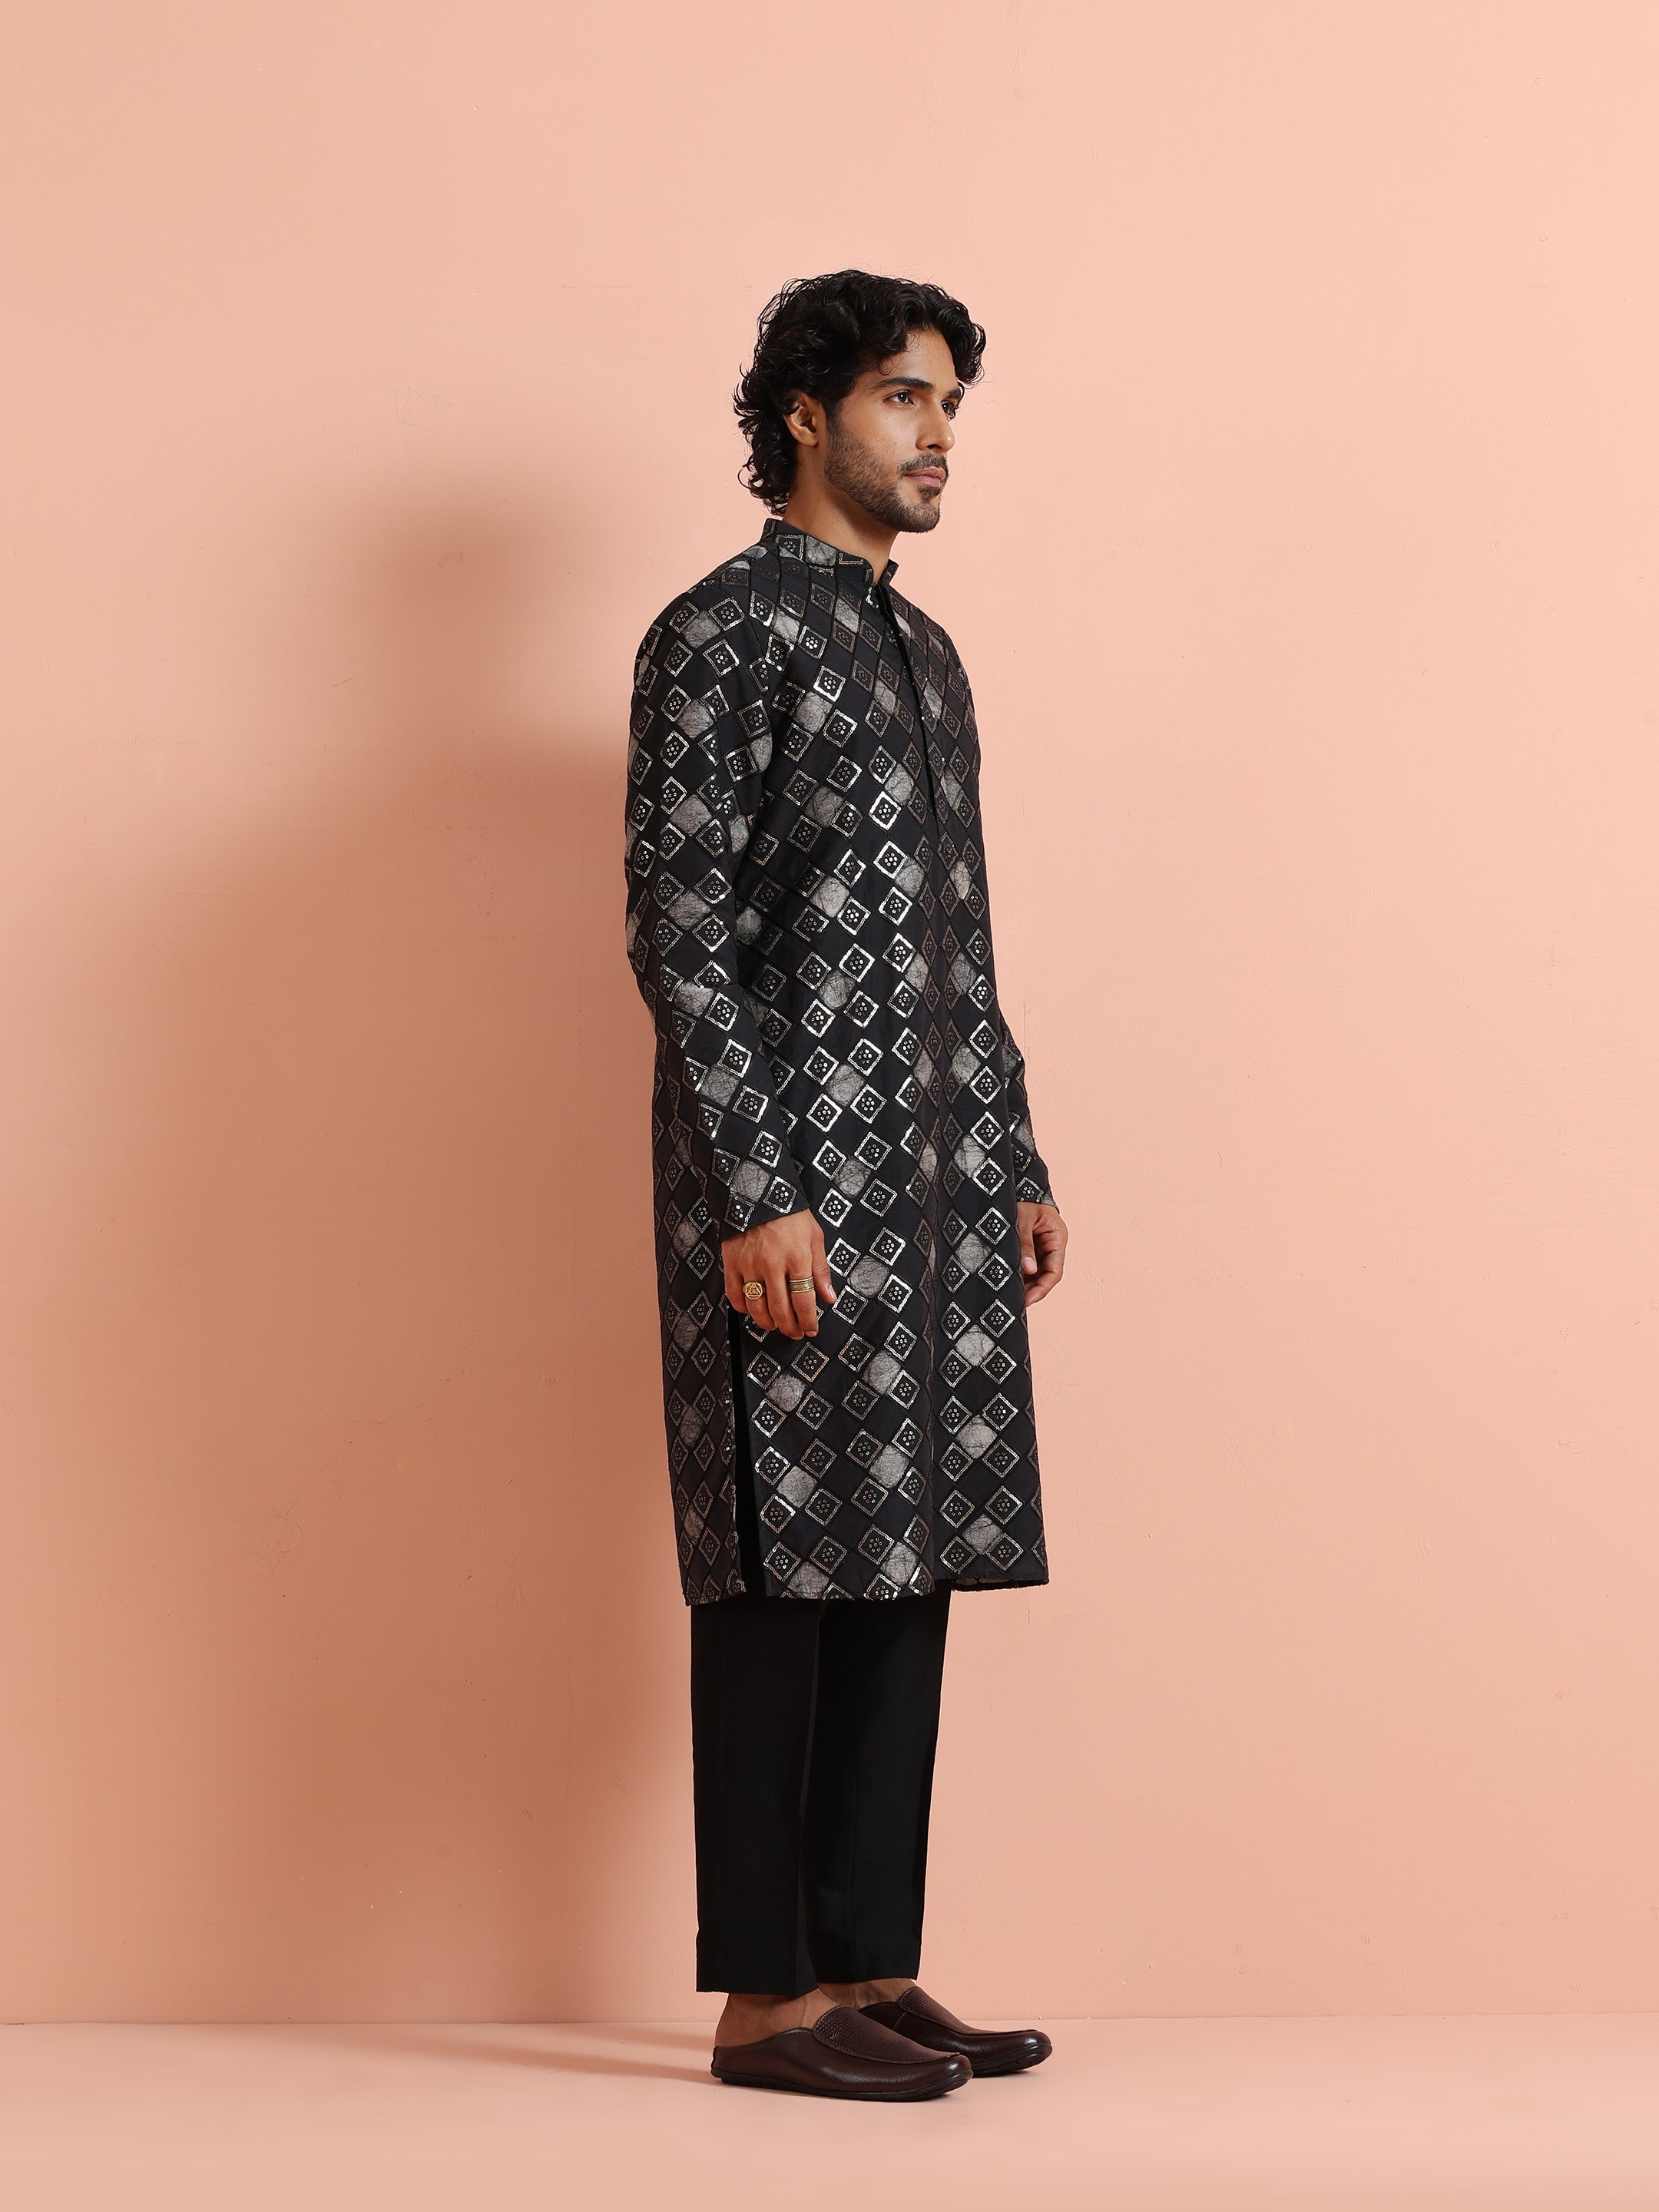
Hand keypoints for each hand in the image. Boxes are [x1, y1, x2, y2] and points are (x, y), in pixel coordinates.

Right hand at [723, 1208, 836, 1339]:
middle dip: (789, 1327)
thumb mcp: (814, 1236)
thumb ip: (821, 1269)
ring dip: (767, 1323)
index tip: (811, 1330)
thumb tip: (829, 1298)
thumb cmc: (790, 1215)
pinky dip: (744, 1309)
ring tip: (776, 1325)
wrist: (758, 1192)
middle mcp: (773, 1264)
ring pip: (757, 1307)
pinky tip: (753, 1310)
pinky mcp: (732, 1263)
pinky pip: (735, 1295)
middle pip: (780, 1309)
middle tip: (795, 1333)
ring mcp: (749, 1265)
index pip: (804, 1300)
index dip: (808, 1321)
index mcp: (797, 1257)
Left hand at [1017, 1200, 1065, 1307]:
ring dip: (1025, 1285)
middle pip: (1046, 1276)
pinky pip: (1025, 1267)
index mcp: (1057, 1236)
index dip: (1043, 1287)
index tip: (1029, 1298)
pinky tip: (1008, 1284)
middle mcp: (1051, 1245)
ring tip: (1010, 1295)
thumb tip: (1028, 1269)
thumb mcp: (1022, 1218)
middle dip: (1032, 1290)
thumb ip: (1025, 1243)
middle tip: (1016, 1302)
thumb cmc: (1021, 1198)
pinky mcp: (1028, 1249)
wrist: (1012, 1187)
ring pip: (1035, 1274)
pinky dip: (1018, 1277)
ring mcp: (1039, 1249)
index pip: (1055, 1269)